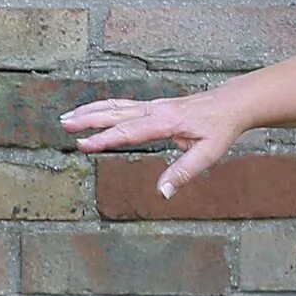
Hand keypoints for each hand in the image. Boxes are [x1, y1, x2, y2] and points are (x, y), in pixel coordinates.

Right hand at [60, 89, 245, 199]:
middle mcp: (155, 110)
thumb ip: (183, 172)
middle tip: (65, 124)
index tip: (84, 144)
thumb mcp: (208, 154)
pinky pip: (122, 105)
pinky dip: (102, 107)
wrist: (230, 103)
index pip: (130, 131)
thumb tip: (163, 192)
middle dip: (88, 119)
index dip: (105, 138)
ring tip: (66, 117)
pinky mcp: (152, 106)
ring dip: (90, 111)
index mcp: (166, 122)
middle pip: (115, 113)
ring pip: (115, 106)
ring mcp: (152, 106)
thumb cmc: (220, 129)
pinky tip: (90, 112)